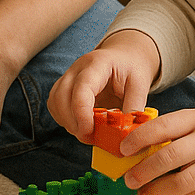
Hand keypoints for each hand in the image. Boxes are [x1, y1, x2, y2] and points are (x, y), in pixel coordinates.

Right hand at [47, 30, 161, 141]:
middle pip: (61, 96)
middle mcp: (77, 68)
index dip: (82, 114)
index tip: (90, 133)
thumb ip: (133, 108)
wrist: (125, 56)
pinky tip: (80, 125)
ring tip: (87, 132)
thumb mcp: (140, 85)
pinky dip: (64, 119)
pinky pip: (55, 105)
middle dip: (73, 122)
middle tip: (90, 137)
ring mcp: (68, 76)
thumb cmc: (132, 68)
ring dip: (67, 122)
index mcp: (97, 64)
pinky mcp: (64, 85)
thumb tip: (127, 135)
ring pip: (55, 101)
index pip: (81, 89)